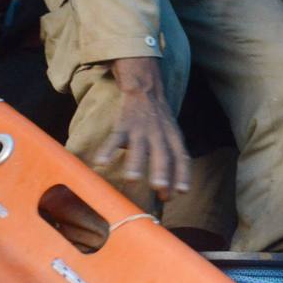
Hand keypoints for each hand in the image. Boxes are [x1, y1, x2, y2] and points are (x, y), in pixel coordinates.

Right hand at [95, 57, 189, 200]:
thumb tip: (172, 194)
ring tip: (132, 179)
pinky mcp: (124, 124)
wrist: (145, 88)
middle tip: (159, 188)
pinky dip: (107, 150)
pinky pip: (115, 138)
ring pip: (139, 147)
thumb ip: (172, 159)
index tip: (180, 192)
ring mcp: (142, 129)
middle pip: (162, 154)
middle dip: (161, 171)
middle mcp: (160, 134)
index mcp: (174, 137)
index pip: (181, 157)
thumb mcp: (172, 135)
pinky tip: (100, 162)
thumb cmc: (160, 120)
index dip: (182, 174)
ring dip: (136, 163)